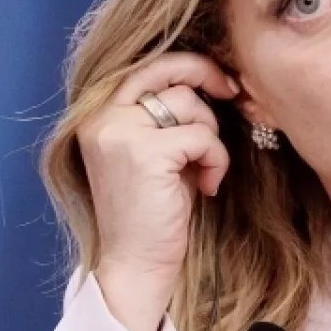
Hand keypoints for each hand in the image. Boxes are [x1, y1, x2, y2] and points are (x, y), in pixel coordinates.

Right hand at [76, 51, 238, 330]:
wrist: (137, 265)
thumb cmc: (155, 211)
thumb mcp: (156, 151)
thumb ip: (168, 114)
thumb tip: (214, 77)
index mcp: (97, 114)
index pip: (145, 65)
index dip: (188, 65)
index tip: (220, 82)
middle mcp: (100, 118)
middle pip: (164, 69)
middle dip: (206, 74)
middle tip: (232, 92)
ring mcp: (119, 133)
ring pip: (189, 104)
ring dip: (210, 137)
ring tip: (203, 170)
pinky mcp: (145, 153)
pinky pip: (202, 136)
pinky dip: (216, 159)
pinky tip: (206, 186)